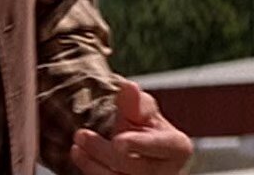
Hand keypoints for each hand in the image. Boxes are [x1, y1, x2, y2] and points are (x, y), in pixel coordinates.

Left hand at [69, 80, 192, 174]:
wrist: (138, 150)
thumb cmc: (144, 126)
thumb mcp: (142, 111)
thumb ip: (134, 102)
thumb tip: (128, 87)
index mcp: (177, 148)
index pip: (156, 146)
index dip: (138, 144)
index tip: (118, 142)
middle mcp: (167, 172)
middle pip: (132, 166)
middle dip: (102, 150)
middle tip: (80, 134)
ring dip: (92, 164)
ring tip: (77, 145)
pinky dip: (92, 170)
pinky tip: (80, 155)